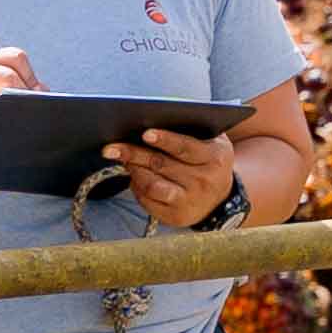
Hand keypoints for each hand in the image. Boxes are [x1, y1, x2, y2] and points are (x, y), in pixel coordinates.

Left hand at [109, 121, 244, 230]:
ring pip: (152, 185)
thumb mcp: (212, 141)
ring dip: (134, 171)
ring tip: (124, 160)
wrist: (220, 198)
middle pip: (161, 165)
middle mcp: (204, 182)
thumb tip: (154, 115)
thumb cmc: (208, 160)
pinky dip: (136, 187)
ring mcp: (190, 201)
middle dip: (133, 154)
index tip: (145, 134)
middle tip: (111, 148)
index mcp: (214, 158)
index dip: (165, 140)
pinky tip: (134, 177)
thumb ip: (192, 129)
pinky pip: (148, 201)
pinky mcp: (176, 217)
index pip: (186, 147)